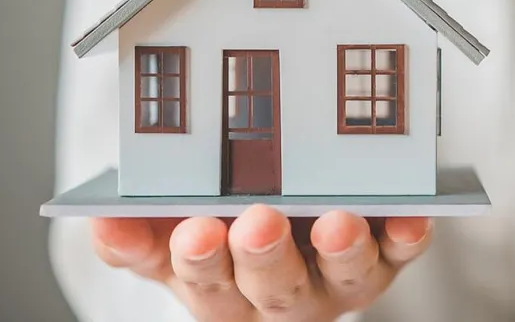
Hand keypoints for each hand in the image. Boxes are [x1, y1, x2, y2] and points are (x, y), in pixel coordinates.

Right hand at [92, 207, 431, 320]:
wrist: (291, 233)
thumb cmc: (224, 235)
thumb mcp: (170, 242)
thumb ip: (138, 237)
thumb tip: (103, 221)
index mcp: (222, 292)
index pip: (204, 285)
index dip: (199, 262)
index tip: (192, 232)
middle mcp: (283, 296)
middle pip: (274, 289)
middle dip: (264, 256)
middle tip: (257, 222)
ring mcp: (337, 280)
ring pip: (344, 275)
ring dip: (341, 249)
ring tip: (334, 223)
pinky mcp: (386, 258)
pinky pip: (401, 252)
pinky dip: (407, 236)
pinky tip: (411, 217)